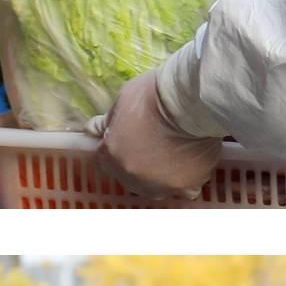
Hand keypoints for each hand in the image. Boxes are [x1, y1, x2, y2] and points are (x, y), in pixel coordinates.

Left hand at [100, 70, 221, 198]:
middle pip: (130, 176)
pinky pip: (183, 190)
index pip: (105, 160)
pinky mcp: (186, 187)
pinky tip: (189, 162)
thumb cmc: (156, 95)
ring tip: (173, 152)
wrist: (193, 102)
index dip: (116, 147)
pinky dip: (185, 179)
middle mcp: (132, 177)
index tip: (128, 137)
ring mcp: (160, 185)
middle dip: (136, 162)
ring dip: (159, 174)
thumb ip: (108, 121)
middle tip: (152, 142)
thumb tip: (93, 128)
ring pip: (155, 186)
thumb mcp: (123, 100)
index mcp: (112, 155)